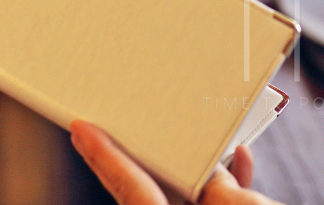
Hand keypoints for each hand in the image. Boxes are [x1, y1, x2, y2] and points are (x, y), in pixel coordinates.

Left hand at [70, 120, 283, 204]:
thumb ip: (222, 186)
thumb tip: (214, 174)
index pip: (130, 188)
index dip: (104, 156)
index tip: (80, 129)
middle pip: (152, 194)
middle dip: (154, 159)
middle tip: (140, 126)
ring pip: (187, 201)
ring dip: (201, 170)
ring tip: (214, 138)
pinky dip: (225, 188)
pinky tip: (243, 162)